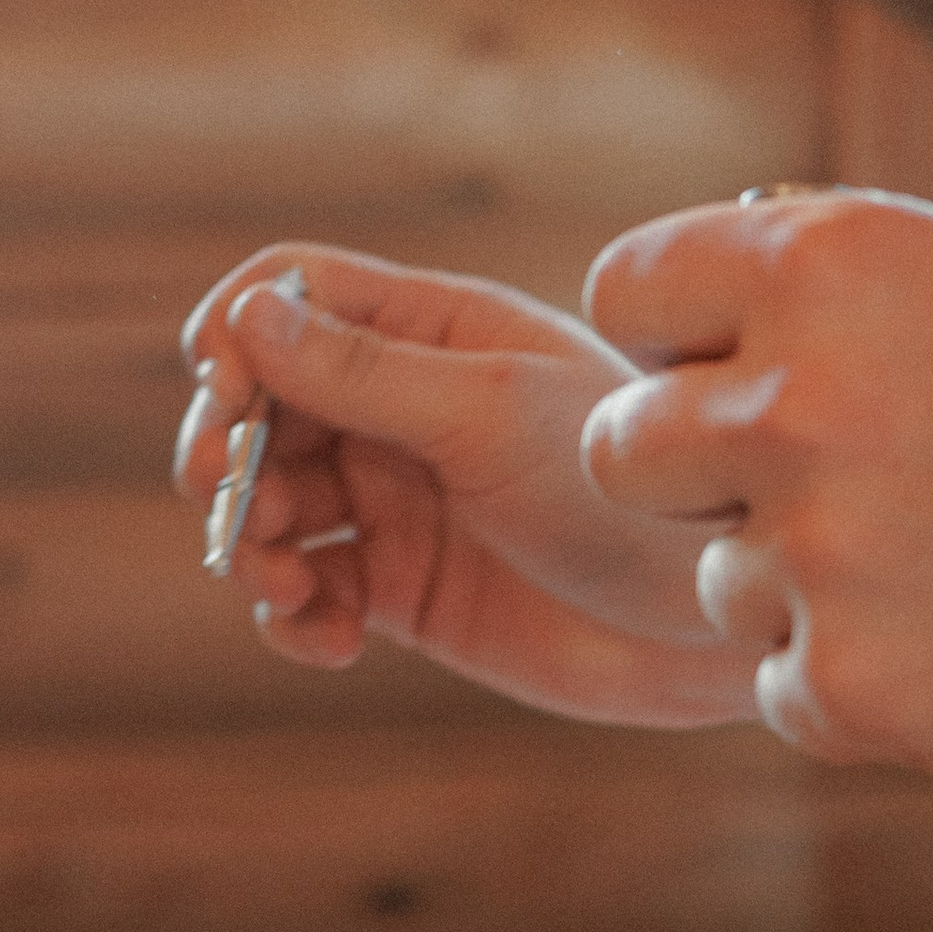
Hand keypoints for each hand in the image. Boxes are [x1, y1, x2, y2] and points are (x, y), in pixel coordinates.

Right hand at [176, 242, 760, 726]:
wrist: (708, 630)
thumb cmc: (625, 496)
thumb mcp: (487, 416)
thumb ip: (363, 373)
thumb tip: (246, 315)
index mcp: (430, 332)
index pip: (289, 293)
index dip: (237, 331)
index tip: (224, 390)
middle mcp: (401, 408)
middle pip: (259, 404)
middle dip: (228, 452)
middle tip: (230, 507)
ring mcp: (398, 500)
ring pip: (268, 503)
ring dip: (252, 545)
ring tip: (286, 587)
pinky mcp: (402, 590)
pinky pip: (307, 591)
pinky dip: (293, 615)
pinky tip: (329, 639)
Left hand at [581, 189, 932, 773]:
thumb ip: (812, 274)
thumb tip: (676, 295)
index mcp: (817, 265)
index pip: (627, 295)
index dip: (677, 343)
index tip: (736, 373)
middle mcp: (795, 400)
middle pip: (627, 451)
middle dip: (699, 473)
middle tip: (826, 485)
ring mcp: (821, 552)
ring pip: (719, 582)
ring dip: (803, 583)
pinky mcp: (856, 688)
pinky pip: (783, 689)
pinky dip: (859, 682)